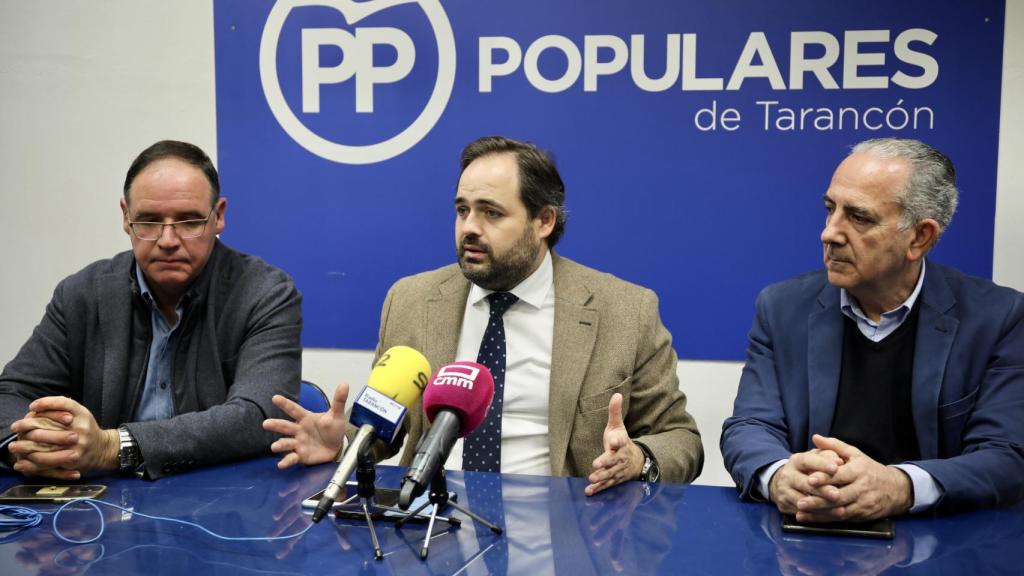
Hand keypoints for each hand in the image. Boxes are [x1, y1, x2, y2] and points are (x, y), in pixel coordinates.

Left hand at [9, 397, 117, 478]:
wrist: (103, 449)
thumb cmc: (86, 428)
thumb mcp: (80, 413)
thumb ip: (62, 406)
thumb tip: (34, 408)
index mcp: (82, 415)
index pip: (63, 404)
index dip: (45, 403)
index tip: (31, 407)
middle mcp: (80, 429)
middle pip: (48, 426)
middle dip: (27, 427)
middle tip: (16, 427)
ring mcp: (77, 446)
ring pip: (45, 447)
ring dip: (26, 447)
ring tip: (14, 446)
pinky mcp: (73, 461)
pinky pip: (49, 463)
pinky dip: (33, 463)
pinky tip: (23, 461)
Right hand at [263, 382, 348, 468]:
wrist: (336, 447)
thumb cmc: (332, 429)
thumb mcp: (336, 415)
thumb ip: (338, 400)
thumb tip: (344, 384)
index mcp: (306, 418)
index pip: (294, 410)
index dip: (285, 404)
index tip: (275, 398)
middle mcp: (299, 430)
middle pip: (286, 426)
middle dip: (276, 425)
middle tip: (266, 423)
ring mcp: (298, 443)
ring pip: (287, 442)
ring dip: (280, 444)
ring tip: (274, 447)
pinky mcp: (300, 455)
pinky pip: (292, 458)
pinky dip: (287, 461)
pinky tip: (281, 464)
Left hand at [585, 393, 643, 495]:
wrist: (635, 461)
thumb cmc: (621, 441)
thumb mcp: (618, 426)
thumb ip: (615, 412)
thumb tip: (617, 394)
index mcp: (621, 443)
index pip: (620, 442)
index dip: (616, 442)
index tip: (612, 442)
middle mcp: (620, 458)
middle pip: (613, 461)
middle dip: (605, 463)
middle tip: (596, 464)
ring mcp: (618, 470)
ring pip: (610, 474)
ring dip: (601, 478)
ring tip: (592, 478)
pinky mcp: (614, 479)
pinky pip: (606, 485)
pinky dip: (599, 489)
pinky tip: (589, 491)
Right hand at [768, 445, 842, 514]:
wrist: (784, 482)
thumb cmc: (807, 469)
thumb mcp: (815, 458)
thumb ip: (827, 456)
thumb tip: (838, 461)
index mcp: (796, 461)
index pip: (807, 461)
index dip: (821, 465)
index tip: (835, 468)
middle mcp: (787, 475)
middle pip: (804, 483)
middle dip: (822, 490)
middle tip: (837, 495)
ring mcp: (784, 491)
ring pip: (803, 501)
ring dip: (822, 507)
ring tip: (839, 510)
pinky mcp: (784, 505)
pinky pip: (802, 513)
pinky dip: (818, 516)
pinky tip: (831, 517)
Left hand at [792, 435, 912, 522]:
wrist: (896, 489)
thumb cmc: (870, 469)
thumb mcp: (855, 454)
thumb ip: (834, 446)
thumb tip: (815, 437)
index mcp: (858, 471)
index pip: (840, 475)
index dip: (825, 478)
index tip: (809, 479)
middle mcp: (861, 488)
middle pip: (838, 496)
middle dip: (818, 500)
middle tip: (800, 502)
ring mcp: (862, 504)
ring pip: (839, 510)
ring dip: (820, 513)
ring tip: (801, 512)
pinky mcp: (861, 515)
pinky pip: (842, 519)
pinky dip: (826, 520)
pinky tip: (811, 519)